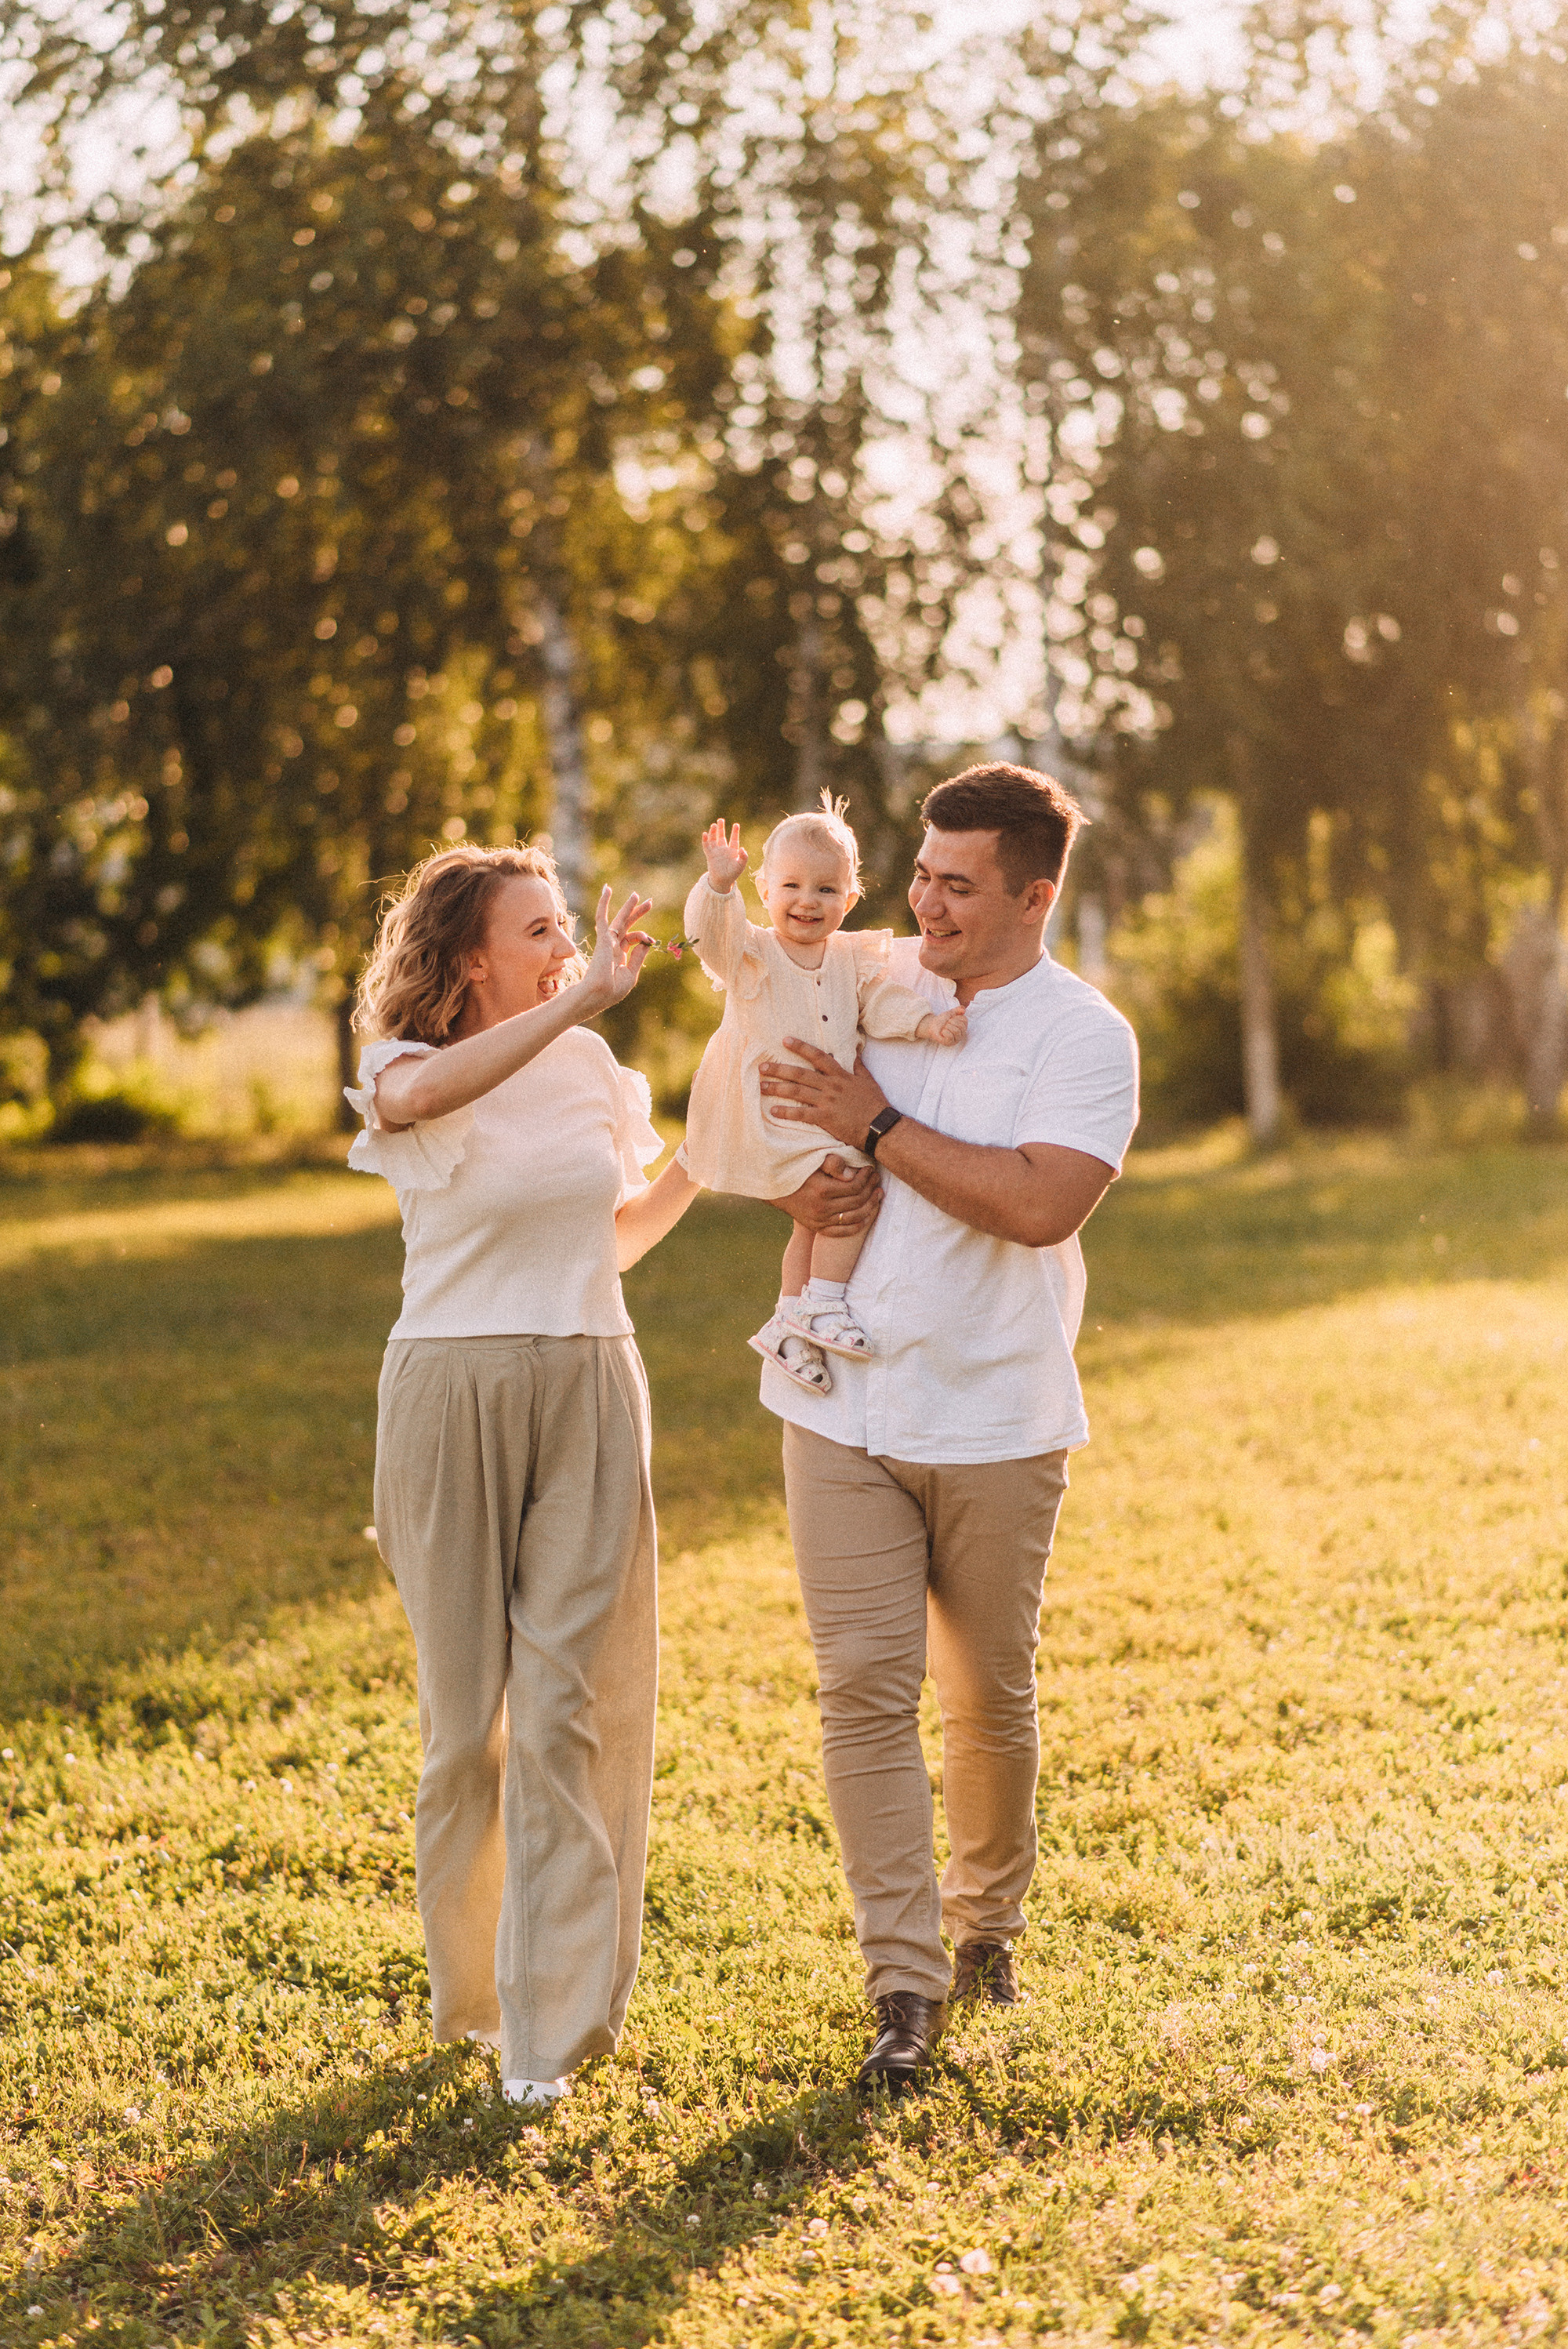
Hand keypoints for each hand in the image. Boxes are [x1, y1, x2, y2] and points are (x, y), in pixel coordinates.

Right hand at [583, 885, 654, 1007]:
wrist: (598, 994)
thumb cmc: (612, 990)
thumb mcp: (631, 974)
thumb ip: (639, 957)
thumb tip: (648, 941)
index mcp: (619, 955)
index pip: (633, 939)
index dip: (644, 937)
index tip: (651, 939)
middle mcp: (612, 946)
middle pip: (627, 925)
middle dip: (638, 913)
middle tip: (649, 902)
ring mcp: (607, 942)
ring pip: (618, 920)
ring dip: (628, 907)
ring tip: (636, 894)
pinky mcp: (602, 939)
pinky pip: (602, 917)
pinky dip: (603, 903)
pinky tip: (607, 890)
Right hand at [701, 819, 747, 891]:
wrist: (722, 881)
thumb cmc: (733, 874)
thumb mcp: (741, 865)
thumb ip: (744, 857)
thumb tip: (742, 849)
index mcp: (732, 851)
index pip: (733, 839)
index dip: (735, 832)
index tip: (736, 825)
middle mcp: (724, 850)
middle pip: (722, 836)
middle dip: (721, 828)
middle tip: (720, 820)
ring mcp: (716, 852)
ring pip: (713, 839)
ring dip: (713, 832)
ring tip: (714, 825)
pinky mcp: (710, 855)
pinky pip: (706, 846)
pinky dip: (705, 840)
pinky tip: (705, 833)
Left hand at [759, 1039, 887, 1149]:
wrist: (880, 1126)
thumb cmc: (875, 1104)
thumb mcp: (868, 1080)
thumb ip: (858, 1066)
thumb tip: (855, 1052)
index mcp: (841, 1075)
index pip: (818, 1056)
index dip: (801, 1047)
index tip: (785, 1040)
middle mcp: (831, 1086)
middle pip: (800, 1074)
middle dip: (779, 1069)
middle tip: (762, 1067)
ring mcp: (827, 1102)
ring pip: (797, 1092)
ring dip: (777, 1089)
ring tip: (762, 1087)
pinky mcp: (825, 1118)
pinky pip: (801, 1114)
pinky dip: (786, 1112)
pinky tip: (773, 1110)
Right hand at [771, 1154, 881, 1235]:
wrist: (776, 1190)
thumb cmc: (797, 1171)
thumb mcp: (812, 1161)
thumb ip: (832, 1163)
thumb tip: (852, 1173)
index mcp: (822, 1190)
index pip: (854, 1186)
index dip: (866, 1177)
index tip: (870, 1169)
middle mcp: (822, 1208)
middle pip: (857, 1201)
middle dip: (871, 1189)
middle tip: (877, 1180)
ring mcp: (820, 1220)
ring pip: (855, 1217)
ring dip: (871, 1206)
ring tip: (878, 1195)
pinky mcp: (818, 1228)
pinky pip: (844, 1231)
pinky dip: (859, 1224)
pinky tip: (868, 1214)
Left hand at [918, 1008, 967, 1046]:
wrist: (931, 1025)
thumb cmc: (942, 1020)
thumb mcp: (950, 1013)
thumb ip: (958, 1009)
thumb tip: (964, 1010)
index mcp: (963, 1026)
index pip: (964, 1020)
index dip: (956, 1017)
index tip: (951, 1019)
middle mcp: (961, 1034)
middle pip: (961, 1026)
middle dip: (951, 1022)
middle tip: (946, 1024)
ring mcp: (956, 1039)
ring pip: (956, 1031)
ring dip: (947, 1027)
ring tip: (944, 1028)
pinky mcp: (949, 1043)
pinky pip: (950, 1037)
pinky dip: (945, 1032)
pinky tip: (942, 1032)